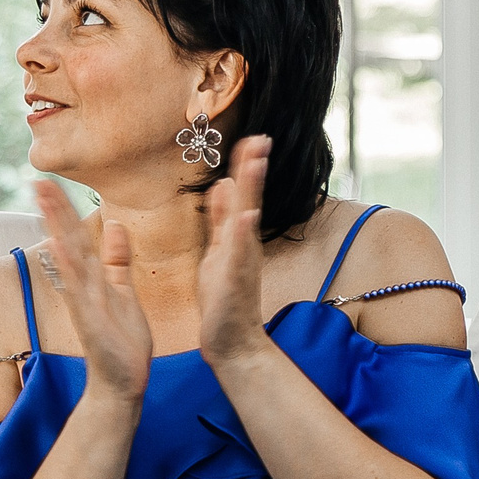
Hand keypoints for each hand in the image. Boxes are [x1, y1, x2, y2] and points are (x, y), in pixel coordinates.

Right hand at [31, 179, 150, 408]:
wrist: (123, 382)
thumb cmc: (122, 338)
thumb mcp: (123, 291)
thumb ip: (117, 259)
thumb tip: (114, 225)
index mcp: (92, 278)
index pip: (75, 236)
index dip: (64, 209)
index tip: (49, 180)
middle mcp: (82, 287)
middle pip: (66, 241)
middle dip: (54, 211)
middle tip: (37, 179)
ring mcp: (82, 303)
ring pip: (69, 259)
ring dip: (57, 229)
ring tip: (44, 200)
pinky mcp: (89, 320)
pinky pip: (78, 290)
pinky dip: (69, 268)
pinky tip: (58, 246)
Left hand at [199, 136, 276, 366]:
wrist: (232, 341)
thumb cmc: (224, 300)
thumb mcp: (218, 252)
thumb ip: (222, 220)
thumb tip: (225, 185)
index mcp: (236, 236)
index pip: (241, 194)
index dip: (245, 165)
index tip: (252, 136)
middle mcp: (244, 245)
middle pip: (250, 199)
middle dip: (253, 168)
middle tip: (261, 137)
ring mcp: (242, 262)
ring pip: (247, 219)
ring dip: (252, 192)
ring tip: (254, 163)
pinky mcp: (235, 281)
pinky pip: (239, 253)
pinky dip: (243, 234)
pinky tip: (246, 216)